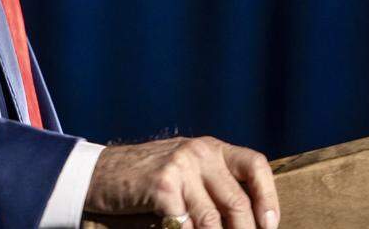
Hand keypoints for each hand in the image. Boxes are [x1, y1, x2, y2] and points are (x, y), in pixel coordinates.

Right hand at [84, 136, 279, 228]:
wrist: (97, 174)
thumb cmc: (146, 181)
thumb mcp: (185, 172)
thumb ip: (212, 187)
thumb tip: (247, 221)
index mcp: (211, 148)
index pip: (255, 165)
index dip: (268, 197)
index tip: (270, 225)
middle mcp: (200, 152)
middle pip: (238, 202)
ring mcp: (181, 167)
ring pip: (213, 221)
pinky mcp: (162, 186)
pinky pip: (187, 225)